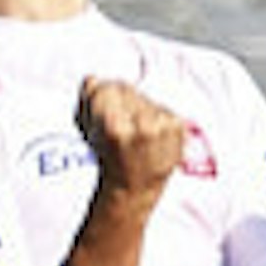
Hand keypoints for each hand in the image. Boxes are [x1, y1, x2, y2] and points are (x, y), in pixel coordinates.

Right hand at [76, 75, 188, 209]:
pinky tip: (150, 134)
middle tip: (119, 121)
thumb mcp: (87, 132)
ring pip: (144, 97)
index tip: (102, 106)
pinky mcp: (178, 127)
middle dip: (120, 100)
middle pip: (126, 89)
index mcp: (115, 128)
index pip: (107, 88)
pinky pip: (161, 106)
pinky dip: (155, 116)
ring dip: (138, 108)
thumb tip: (94, 80)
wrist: (135, 185)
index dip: (102, 95)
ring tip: (135, 130)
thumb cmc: (110, 158)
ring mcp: (163, 126)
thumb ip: (87, 101)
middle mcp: (143, 126)